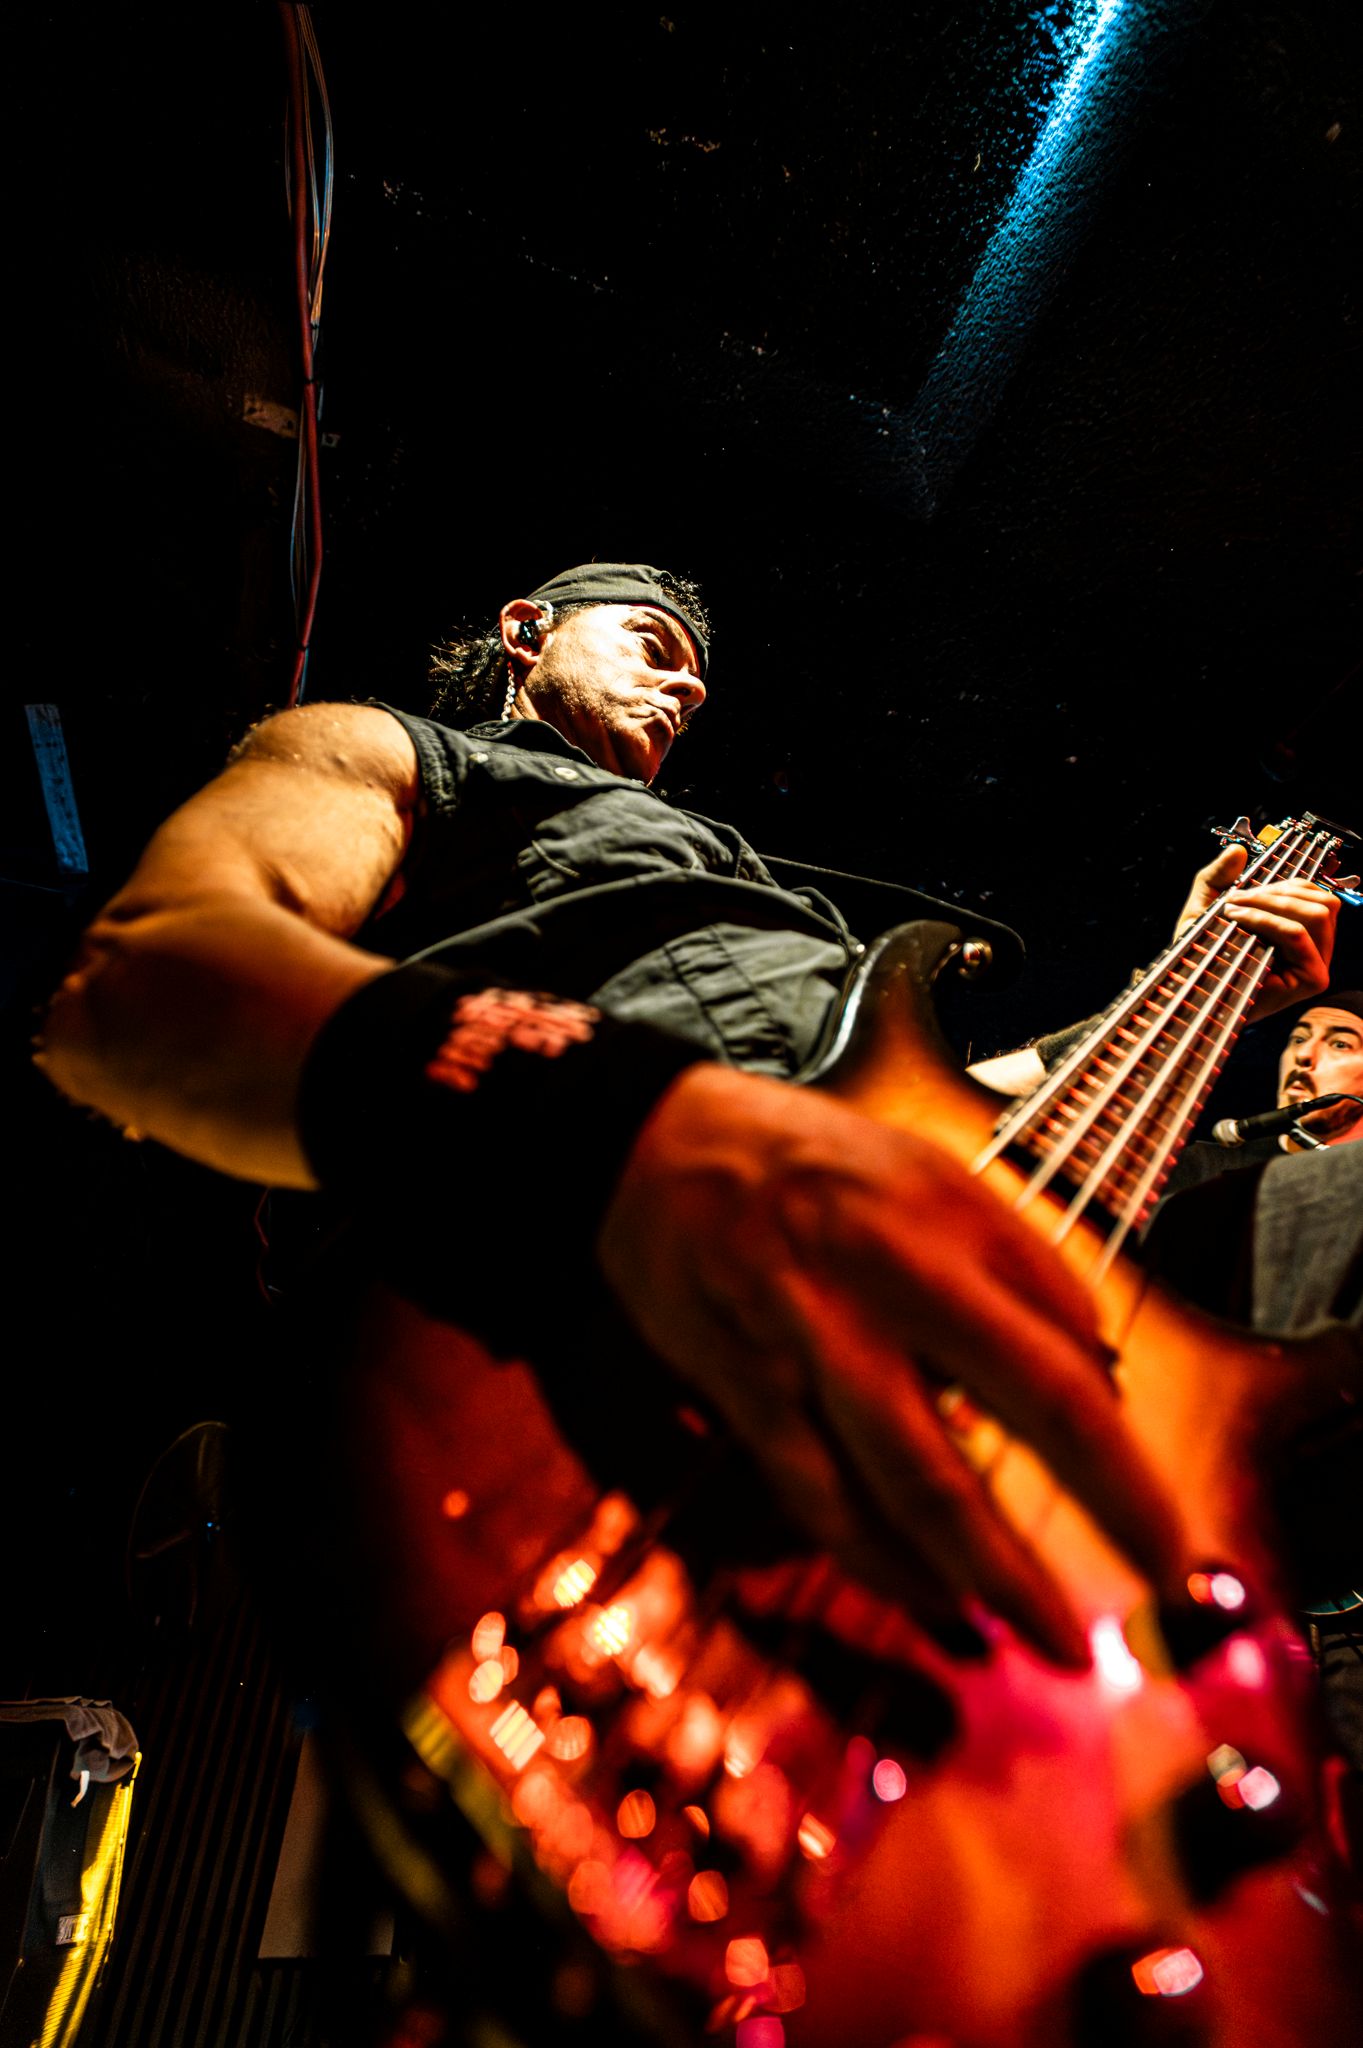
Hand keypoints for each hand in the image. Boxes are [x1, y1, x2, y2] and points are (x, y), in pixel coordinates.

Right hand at [597, 1065, 1185, 1667]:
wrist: (650, 1144)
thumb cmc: (807, 1162)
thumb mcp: (927, 1173)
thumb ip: (1011, 1263)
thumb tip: (1096, 1372)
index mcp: (952, 1213)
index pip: (1073, 1325)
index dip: (1125, 1412)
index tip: (1159, 1492)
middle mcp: (895, 1273)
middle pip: (1036, 1397)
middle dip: (1113, 1496)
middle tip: (1161, 1576)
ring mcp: (817, 1338)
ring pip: (920, 1478)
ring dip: (996, 1571)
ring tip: (1052, 1640)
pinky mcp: (749, 1391)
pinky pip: (825, 1500)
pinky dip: (884, 1565)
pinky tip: (935, 1606)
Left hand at [1173, 843, 1337, 1019]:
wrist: (1190, 989)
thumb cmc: (1203, 954)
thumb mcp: (1207, 907)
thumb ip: (1220, 876)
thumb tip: (1238, 850)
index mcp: (1304, 930)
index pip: (1315, 894)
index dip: (1282, 883)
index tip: (1239, 889)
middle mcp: (1318, 948)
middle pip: (1323, 900)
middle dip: (1276, 891)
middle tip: (1236, 897)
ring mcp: (1318, 965)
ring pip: (1316, 913)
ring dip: (1272, 902)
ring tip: (1234, 908)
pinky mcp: (1312, 979)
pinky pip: (1297, 934)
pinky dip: (1266, 920)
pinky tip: (1238, 918)